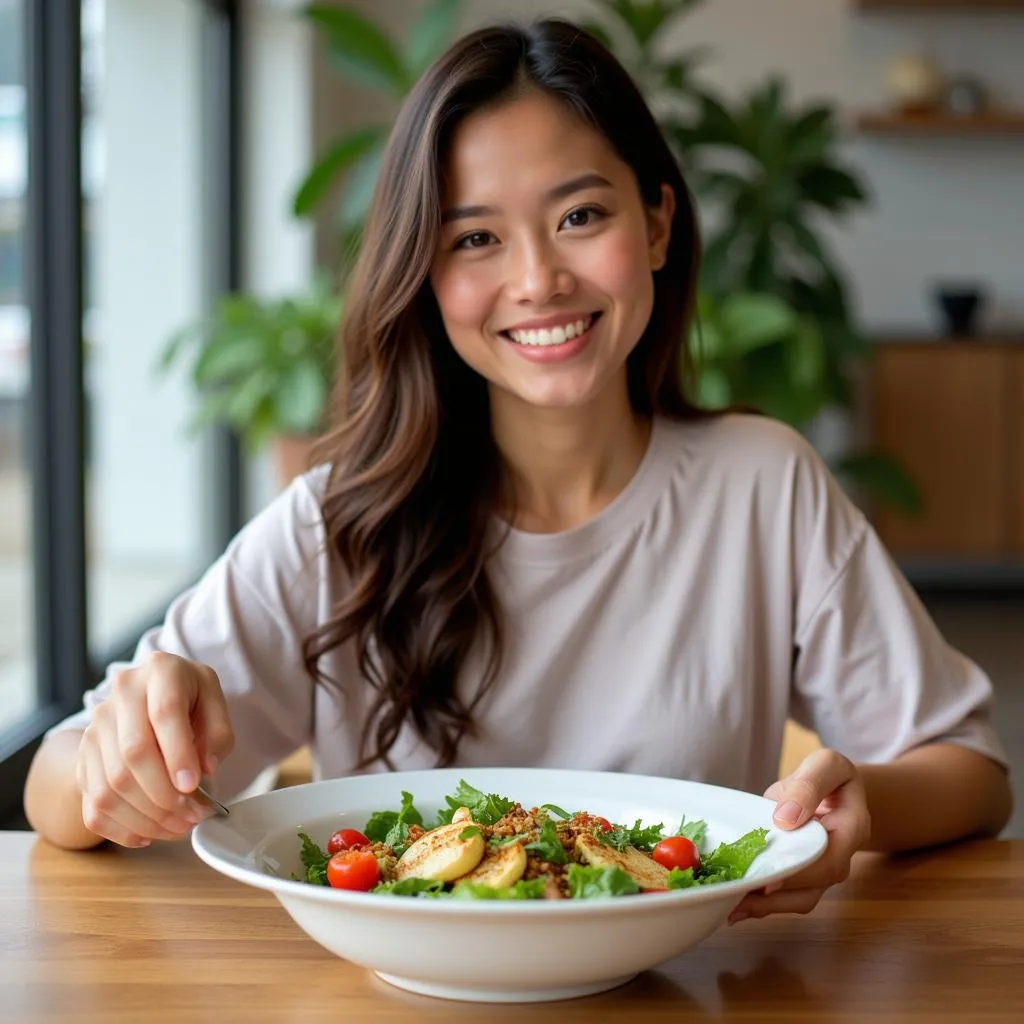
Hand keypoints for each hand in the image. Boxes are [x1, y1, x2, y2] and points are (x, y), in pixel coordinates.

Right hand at [76, 651, 234, 847]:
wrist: (151, 692)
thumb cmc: (190, 697)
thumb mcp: (214, 701)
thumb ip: (218, 733)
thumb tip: (205, 769)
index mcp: (161, 672)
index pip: (164, 714)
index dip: (179, 754)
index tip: (194, 787)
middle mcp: (121, 695)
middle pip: (133, 754)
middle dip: (165, 794)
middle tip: (193, 816)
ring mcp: (96, 726)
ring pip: (111, 784)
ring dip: (147, 816)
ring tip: (179, 828)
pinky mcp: (84, 757)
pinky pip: (93, 802)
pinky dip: (120, 827)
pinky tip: (148, 835)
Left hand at [728, 748, 870, 924]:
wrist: (835, 789)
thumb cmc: (829, 775)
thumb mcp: (825, 765)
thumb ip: (808, 786)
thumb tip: (785, 818)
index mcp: (850, 830)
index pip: (828, 861)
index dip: (799, 873)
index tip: (769, 878)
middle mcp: (839, 859)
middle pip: (811, 888)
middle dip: (774, 897)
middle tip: (738, 894)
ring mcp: (821, 872)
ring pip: (798, 899)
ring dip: (765, 907)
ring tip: (730, 905)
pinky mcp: (802, 875)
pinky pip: (787, 896)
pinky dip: (761, 903)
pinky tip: (734, 905)